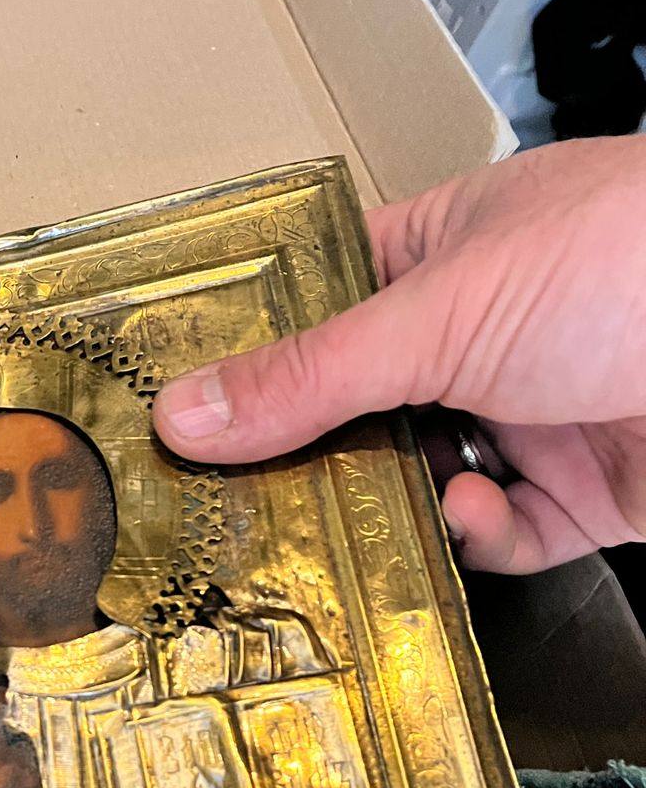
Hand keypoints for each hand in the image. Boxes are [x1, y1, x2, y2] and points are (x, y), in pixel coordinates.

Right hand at [154, 137, 645, 573]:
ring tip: (347, 513)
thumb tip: (186, 411)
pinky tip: (473, 514)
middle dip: (313, 449)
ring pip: (424, 479)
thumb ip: (311, 374)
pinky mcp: (583, 491)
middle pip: (366, 403)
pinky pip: (503, 532)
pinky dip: (481, 536)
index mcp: (449, 251)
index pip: (328, 300)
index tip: (191, 403)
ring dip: (392, 503)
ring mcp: (535, 413)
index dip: (262, 348)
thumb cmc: (629, 266)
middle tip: (236, 492)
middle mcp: (487, 333)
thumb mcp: (440, 313)